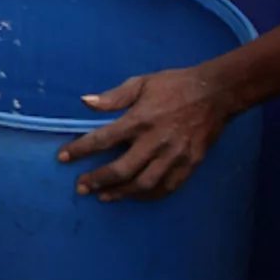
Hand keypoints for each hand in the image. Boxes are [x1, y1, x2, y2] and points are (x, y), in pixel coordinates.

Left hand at [57, 67, 233, 200]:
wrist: (216, 93)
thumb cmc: (174, 85)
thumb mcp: (141, 83)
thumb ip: (112, 97)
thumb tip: (85, 102)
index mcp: (140, 119)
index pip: (103, 139)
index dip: (80, 150)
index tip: (63, 157)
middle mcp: (156, 141)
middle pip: (121, 169)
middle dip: (98, 180)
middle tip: (81, 187)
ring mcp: (174, 156)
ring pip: (143, 185)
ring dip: (120, 193)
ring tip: (103, 196)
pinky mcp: (190, 165)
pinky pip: (166, 188)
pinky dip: (147, 196)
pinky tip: (134, 196)